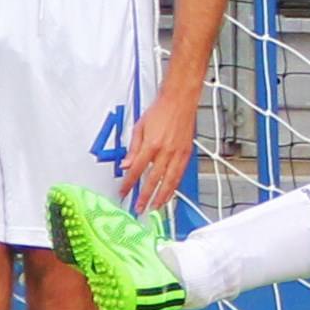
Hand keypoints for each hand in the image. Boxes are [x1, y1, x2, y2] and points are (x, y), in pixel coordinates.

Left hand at [119, 80, 200, 210]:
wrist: (180, 101)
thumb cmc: (160, 111)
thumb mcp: (139, 127)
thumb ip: (133, 148)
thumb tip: (126, 165)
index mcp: (151, 144)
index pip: (137, 170)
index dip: (129, 183)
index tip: (123, 192)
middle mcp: (165, 152)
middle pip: (153, 180)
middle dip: (145, 197)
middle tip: (139, 208)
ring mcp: (178, 154)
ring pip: (169, 182)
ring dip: (161, 197)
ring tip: (155, 208)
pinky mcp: (187, 154)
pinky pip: (180, 175)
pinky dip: (174, 187)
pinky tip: (169, 194)